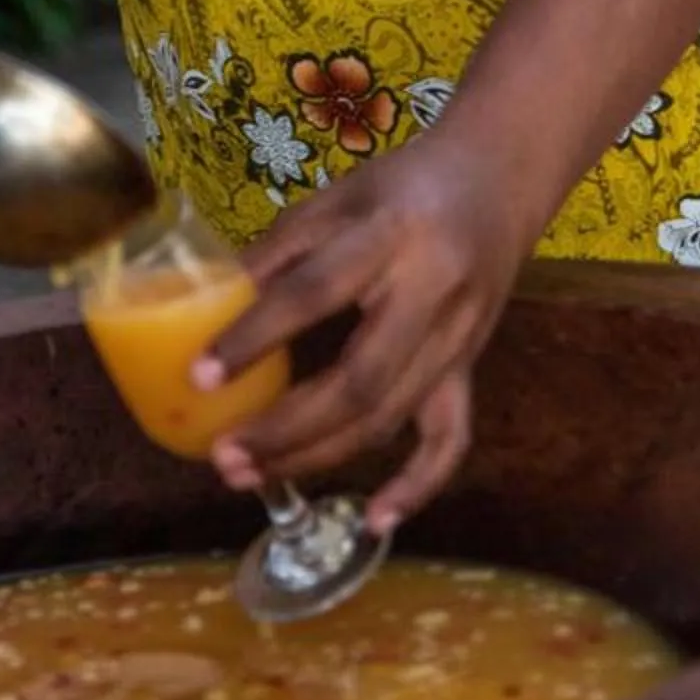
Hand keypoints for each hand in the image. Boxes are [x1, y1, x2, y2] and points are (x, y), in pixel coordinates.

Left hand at [193, 114, 537, 533]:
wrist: (499, 179)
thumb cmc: (403, 186)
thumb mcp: (336, 198)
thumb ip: (277, 252)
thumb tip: (203, 307)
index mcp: (388, 235)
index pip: (315, 293)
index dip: (255, 337)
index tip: (200, 376)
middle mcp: (431, 292)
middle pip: (358, 380)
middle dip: (286, 429)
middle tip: (224, 457)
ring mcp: (458, 338)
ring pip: (390, 416)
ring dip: (320, 457)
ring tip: (252, 476)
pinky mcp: (470, 366)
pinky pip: (450, 437)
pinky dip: (416, 485)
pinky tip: (373, 520)